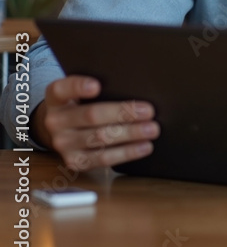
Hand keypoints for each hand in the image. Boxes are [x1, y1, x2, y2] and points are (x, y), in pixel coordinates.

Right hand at [36, 76, 158, 170]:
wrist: (62, 130)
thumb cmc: (82, 103)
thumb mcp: (81, 92)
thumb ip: (101, 86)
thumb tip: (136, 85)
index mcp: (56, 98)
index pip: (62, 89)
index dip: (78, 87)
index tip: (97, 86)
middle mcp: (55, 121)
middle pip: (91, 115)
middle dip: (123, 113)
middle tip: (149, 111)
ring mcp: (63, 144)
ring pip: (100, 138)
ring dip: (130, 134)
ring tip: (152, 129)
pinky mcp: (74, 161)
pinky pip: (103, 159)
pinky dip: (127, 153)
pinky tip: (144, 147)